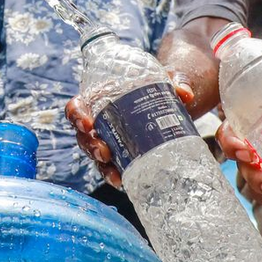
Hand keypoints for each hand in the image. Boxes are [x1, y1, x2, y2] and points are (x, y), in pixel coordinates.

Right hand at [65, 72, 195, 189]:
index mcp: (98, 98)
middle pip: (84, 136)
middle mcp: (99, 121)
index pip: (77, 107)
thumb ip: (174, 81)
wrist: (169, 100)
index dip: (76, 115)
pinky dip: (116, 174)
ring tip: (115, 176)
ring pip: (96, 155)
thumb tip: (184, 93)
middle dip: (91, 147)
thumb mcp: (164, 79)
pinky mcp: (122, 153)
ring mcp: (109, 139)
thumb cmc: (157, 85)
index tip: (87, 123)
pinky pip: (113, 166)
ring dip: (102, 167)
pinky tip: (124, 183)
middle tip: (104, 153)